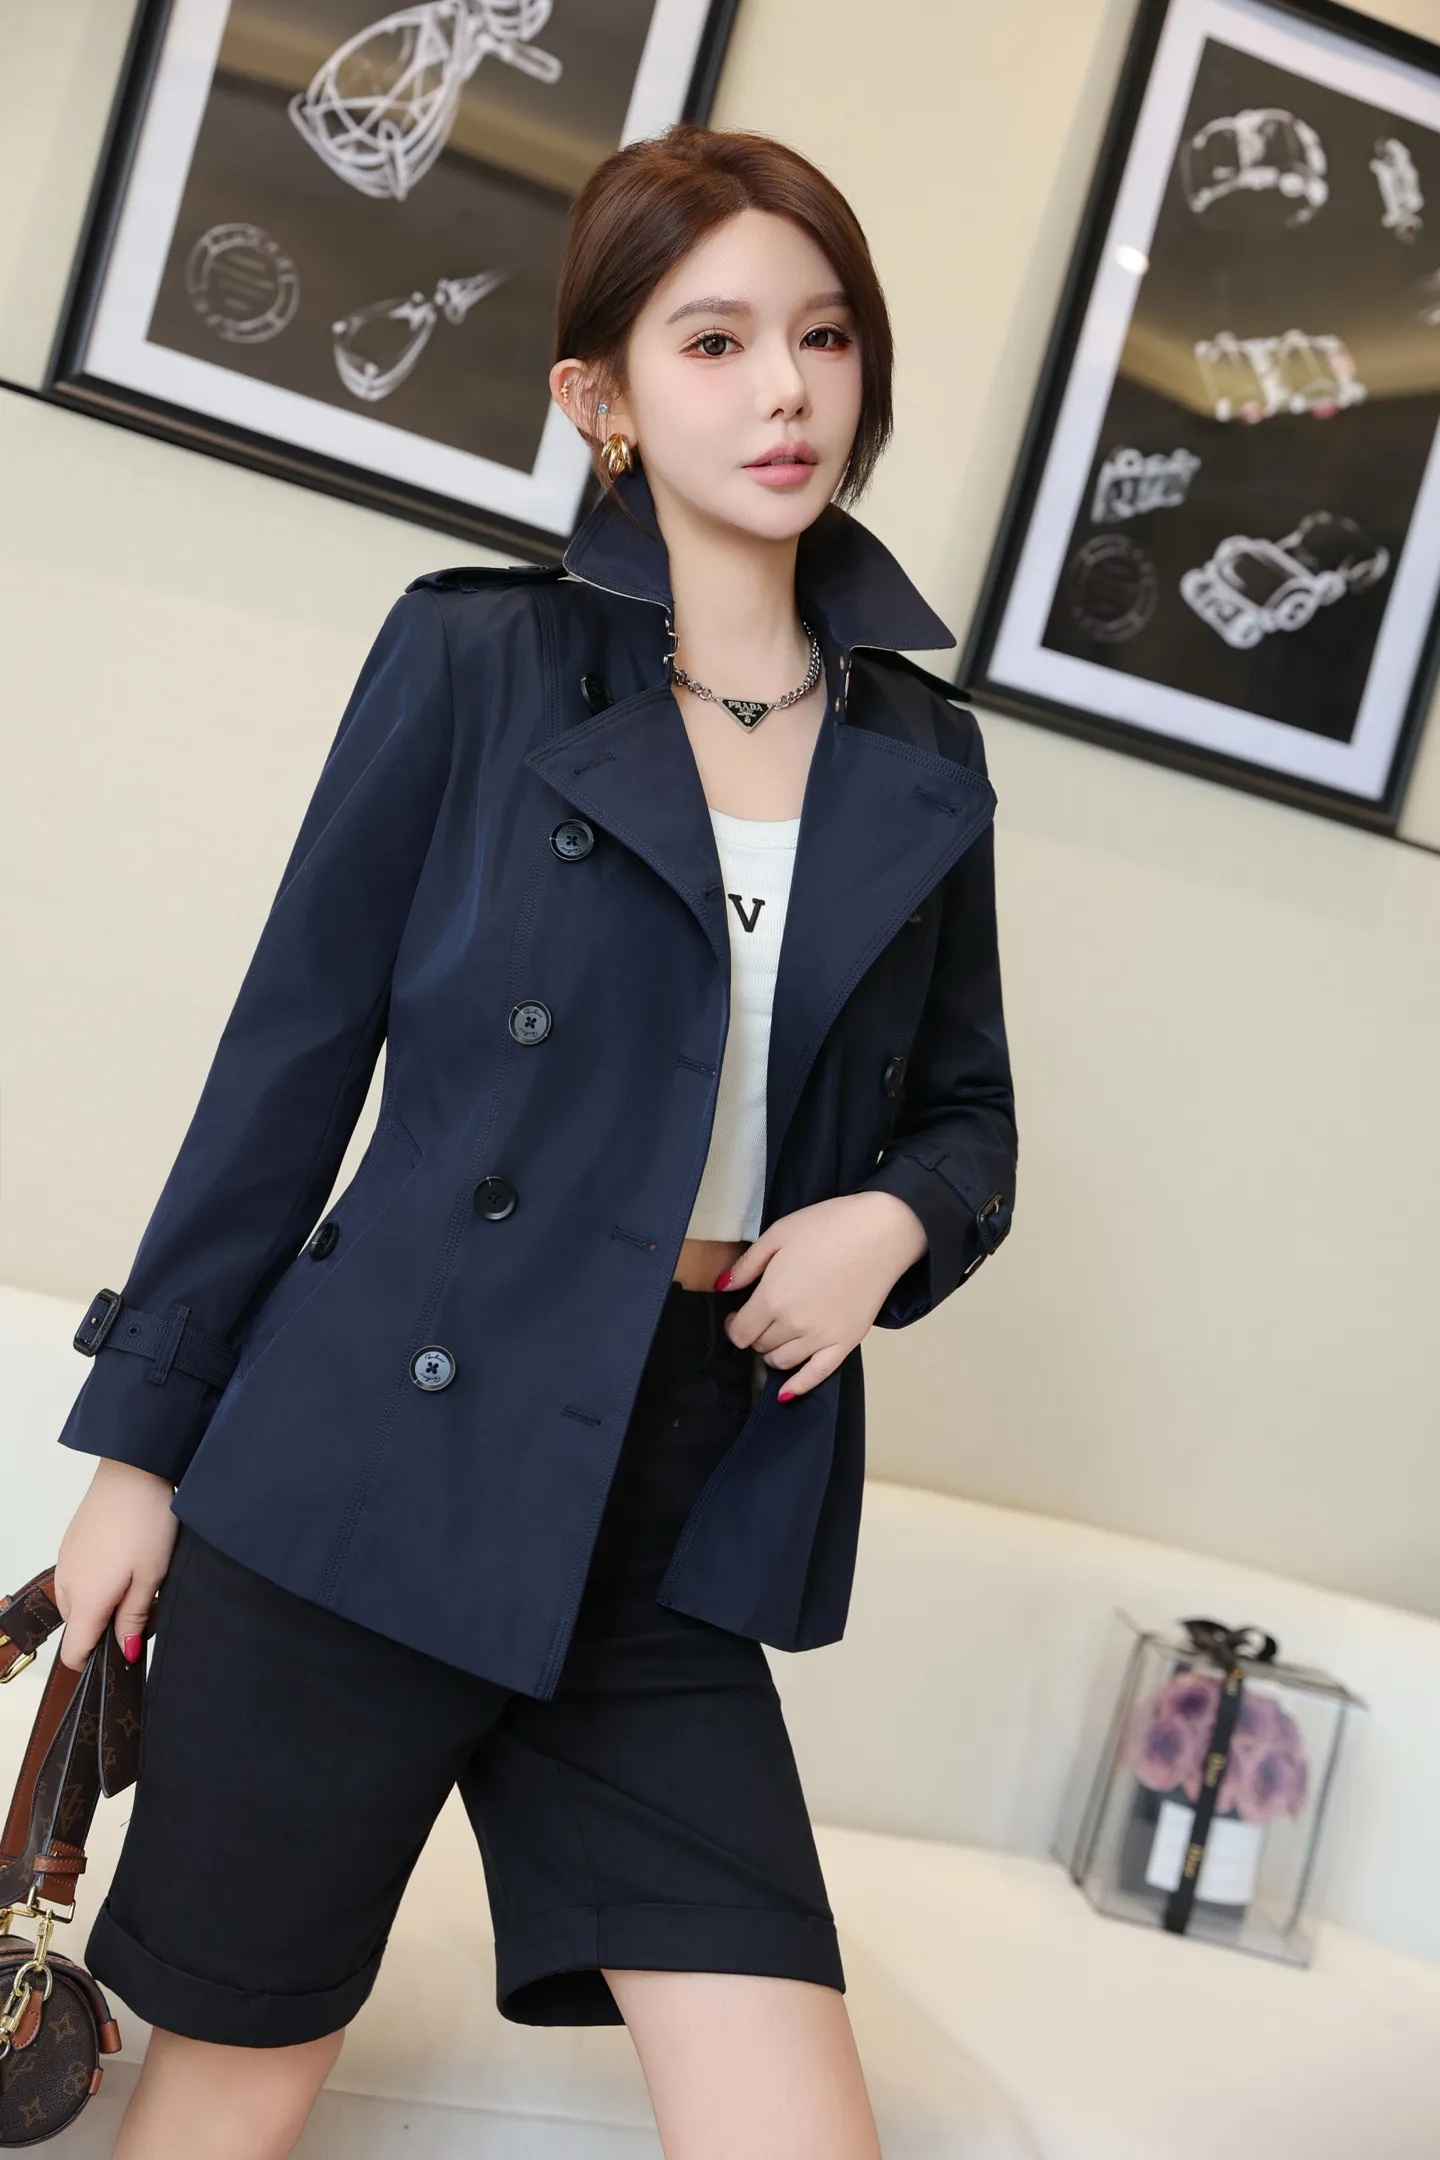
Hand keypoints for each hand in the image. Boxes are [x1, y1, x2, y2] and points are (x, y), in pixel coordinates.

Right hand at [53, 1458, 178, 1672]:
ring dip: (105, 1602)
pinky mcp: (70, 1545)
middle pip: (80, 1627)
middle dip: (109, 1628)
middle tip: (147, 1606)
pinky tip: (128, 1558)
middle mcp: (66, 1585)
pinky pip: (79, 1578)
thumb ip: (134, 1619)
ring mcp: (65, 1563)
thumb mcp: (150, 1575)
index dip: (95, 1662)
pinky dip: (100, 1581)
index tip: (123, 1654)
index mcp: (85, 1599)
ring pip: (80, 1602)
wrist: (132, 1470)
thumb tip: (126, 1653)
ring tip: (141, 1577)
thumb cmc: (146, 1522)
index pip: (74, 1653)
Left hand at [718, 1191, 927, 1399]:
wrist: (881, 1232)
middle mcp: (793, 1324)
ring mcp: (821, 1338)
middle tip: (763, 1316)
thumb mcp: (778, 1234)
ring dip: (773, 1353)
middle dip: (756, 1333)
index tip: (740, 1313)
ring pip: (782, 1362)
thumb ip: (747, 1265)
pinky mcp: (845, 1343)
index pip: (740, 1332)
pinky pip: (817, 1376)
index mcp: (772, 1297)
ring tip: (778, 1335)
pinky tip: (786, 1392)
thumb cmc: (828, 1227)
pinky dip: (798, 1386)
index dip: (735, 1325)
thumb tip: (722, 1287)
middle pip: (760, 1346)